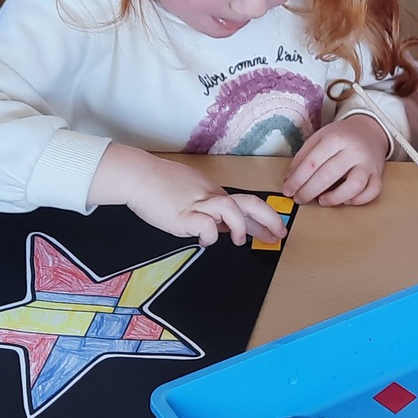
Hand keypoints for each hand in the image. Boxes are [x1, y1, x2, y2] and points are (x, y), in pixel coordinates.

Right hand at [90, 144, 289, 245]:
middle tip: (279, 235)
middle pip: (249, 203)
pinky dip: (209, 235)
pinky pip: (205, 225)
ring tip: (239, 240)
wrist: (138, 176)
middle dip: (269, 219)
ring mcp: (197, 204)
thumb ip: (210, 208)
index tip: (276, 231)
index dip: (265, 219)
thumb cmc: (160, 184)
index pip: (246, 204)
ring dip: (241, 226)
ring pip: (231, 209)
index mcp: (214, 192)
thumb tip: (224, 226)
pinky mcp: (182, 215)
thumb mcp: (192, 192)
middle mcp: (210, 196)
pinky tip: (205, 240)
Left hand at [283, 114, 390, 206]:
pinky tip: (346, 200)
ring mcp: (368, 163)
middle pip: (329, 175)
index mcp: (336, 138)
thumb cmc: (341, 136)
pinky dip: (359, 200)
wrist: (369, 129)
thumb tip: (290, 180)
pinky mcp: (378, 173)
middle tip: (299, 199)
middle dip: (309, 191)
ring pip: (354, 186)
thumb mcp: (319, 137)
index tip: (287, 190)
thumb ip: (303, 157)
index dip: (297, 180)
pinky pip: (373, 191)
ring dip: (335, 198)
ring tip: (322, 201)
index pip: (312, 162)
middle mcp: (354, 150)